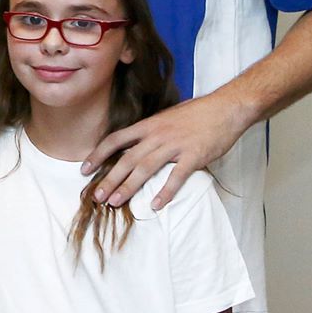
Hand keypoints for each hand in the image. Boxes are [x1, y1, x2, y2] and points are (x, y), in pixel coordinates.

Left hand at [82, 90, 247, 209]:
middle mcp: (157, 135)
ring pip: (145, 168)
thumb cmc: (197, 113)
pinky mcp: (194, 155)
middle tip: (97, 197)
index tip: (84, 169)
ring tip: (116, 202)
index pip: (115, 140)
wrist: (227, 107)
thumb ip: (151, 132)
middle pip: (127, 159)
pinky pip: (177, 177)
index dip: (98, 155)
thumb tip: (135, 144)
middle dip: (109, 179)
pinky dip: (166, 192)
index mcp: (148, 125)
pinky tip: (156, 205)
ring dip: (129, 187)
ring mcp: (175, 145)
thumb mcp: (167, 117)